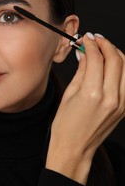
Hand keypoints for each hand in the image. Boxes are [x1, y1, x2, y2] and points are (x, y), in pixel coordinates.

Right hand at [46, 32, 124, 183]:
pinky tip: (111, 64)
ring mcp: (121, 103)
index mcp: (92, 93)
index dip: (91, 44)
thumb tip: (85, 54)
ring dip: (116, 54)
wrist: (74, 147)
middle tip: (96, 39)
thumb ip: (81, 71)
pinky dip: (122, 68)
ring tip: (105, 49)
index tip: (86, 38)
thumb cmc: (66, 124)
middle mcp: (111, 97)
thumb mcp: (69, 94)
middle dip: (106, 45)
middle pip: (116, 60)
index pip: (96, 59)